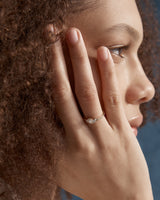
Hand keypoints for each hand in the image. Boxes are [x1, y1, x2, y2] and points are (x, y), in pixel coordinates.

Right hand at [46, 26, 152, 199]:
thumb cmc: (89, 184)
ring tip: (76, 37)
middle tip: (54, 34)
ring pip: (90, 90)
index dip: (49, 74)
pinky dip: (108, 75)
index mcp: (66, 143)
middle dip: (60, 60)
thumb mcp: (62, 168)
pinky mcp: (123, 130)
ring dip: (82, 61)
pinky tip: (103, 55)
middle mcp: (83, 133)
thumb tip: (42, 119)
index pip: (54, 101)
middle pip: (68, 90)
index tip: (46, 54)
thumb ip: (51, 144)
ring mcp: (105, 131)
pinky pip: (113, 98)